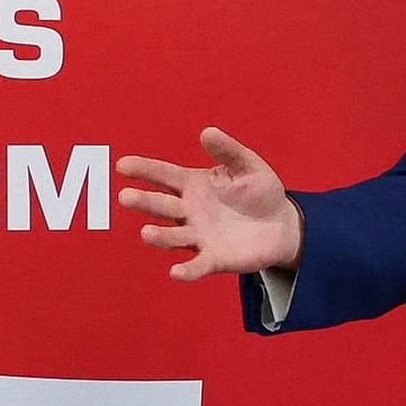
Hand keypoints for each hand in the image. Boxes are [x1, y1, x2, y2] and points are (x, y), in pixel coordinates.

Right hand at [116, 128, 303, 282]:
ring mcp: (199, 236)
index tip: (123, 165)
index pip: (163, 175)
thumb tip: (208, 132)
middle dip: (143, 201)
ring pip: (173, 237)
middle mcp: (189, 211)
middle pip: (161, 205)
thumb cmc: (259, 191)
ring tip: (146, 233)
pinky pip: (198, 265)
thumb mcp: (248, 166)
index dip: (143, 169)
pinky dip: (187, 270)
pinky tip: (177, 273)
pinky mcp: (214, 258)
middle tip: (125, 197)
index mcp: (192, 185)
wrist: (282, 224)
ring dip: (159, 236)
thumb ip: (228, 151)